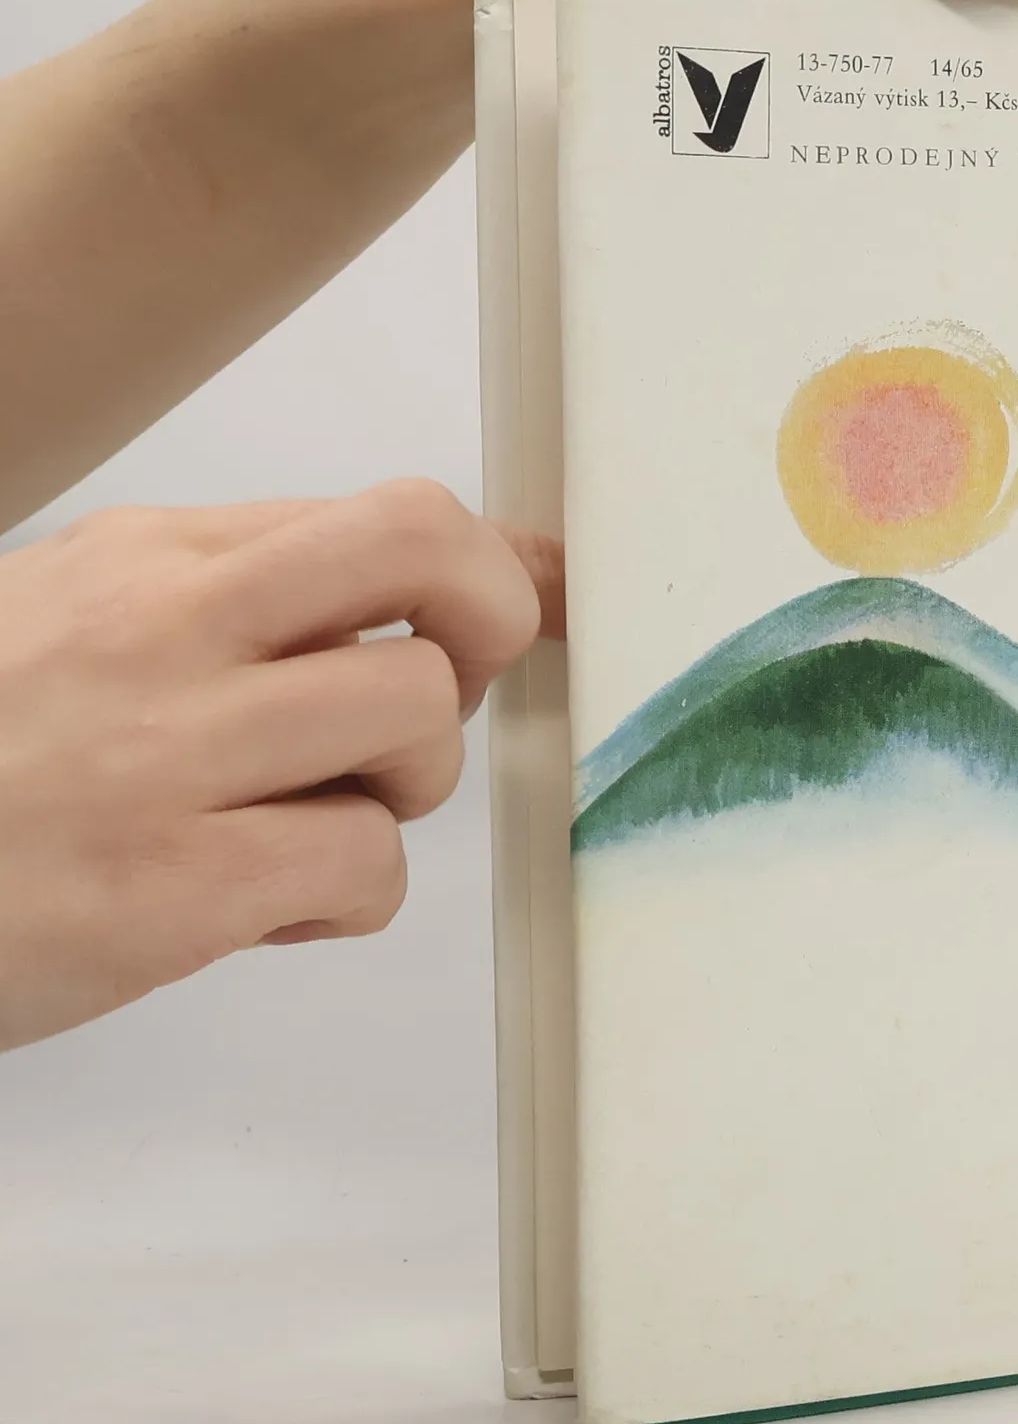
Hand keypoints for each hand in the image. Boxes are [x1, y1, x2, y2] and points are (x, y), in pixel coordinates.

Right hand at [0, 481, 562, 1052]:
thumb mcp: (82, 620)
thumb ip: (255, 592)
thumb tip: (469, 566)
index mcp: (149, 559)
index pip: (390, 516)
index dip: (491, 565)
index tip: (528, 601)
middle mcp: (165, 629)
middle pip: (430, 556)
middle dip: (490, 620)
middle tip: (444, 692)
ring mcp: (166, 755)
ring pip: (416, 717)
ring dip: (400, 785)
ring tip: (310, 820)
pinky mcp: (168, 888)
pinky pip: (366, 868)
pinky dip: (341, 901)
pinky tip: (260, 907)